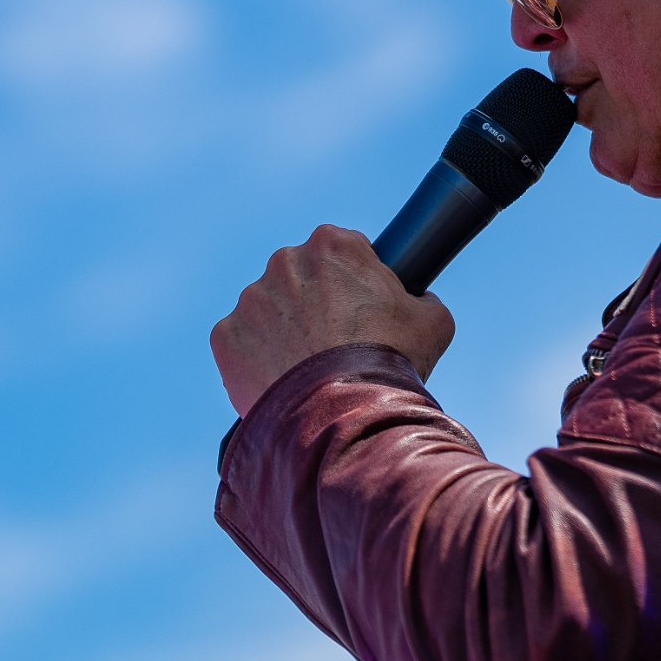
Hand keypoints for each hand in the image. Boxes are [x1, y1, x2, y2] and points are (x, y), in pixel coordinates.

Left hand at [211, 225, 455, 416]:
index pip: (343, 252)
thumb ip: (422, 297)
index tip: (361, 312)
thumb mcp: (433, 321)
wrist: (344, 416)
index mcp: (333, 244)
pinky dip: (259, 360)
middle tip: (336, 344)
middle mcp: (285, 261)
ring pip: (269, 311)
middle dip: (315, 304)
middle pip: (301, 277)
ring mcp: (251, 299)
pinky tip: (285, 382)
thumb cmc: (391, 363)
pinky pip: (243, 344)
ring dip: (285, 332)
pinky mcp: (226, 337)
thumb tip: (418, 300)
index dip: (355, 282)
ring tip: (310, 371)